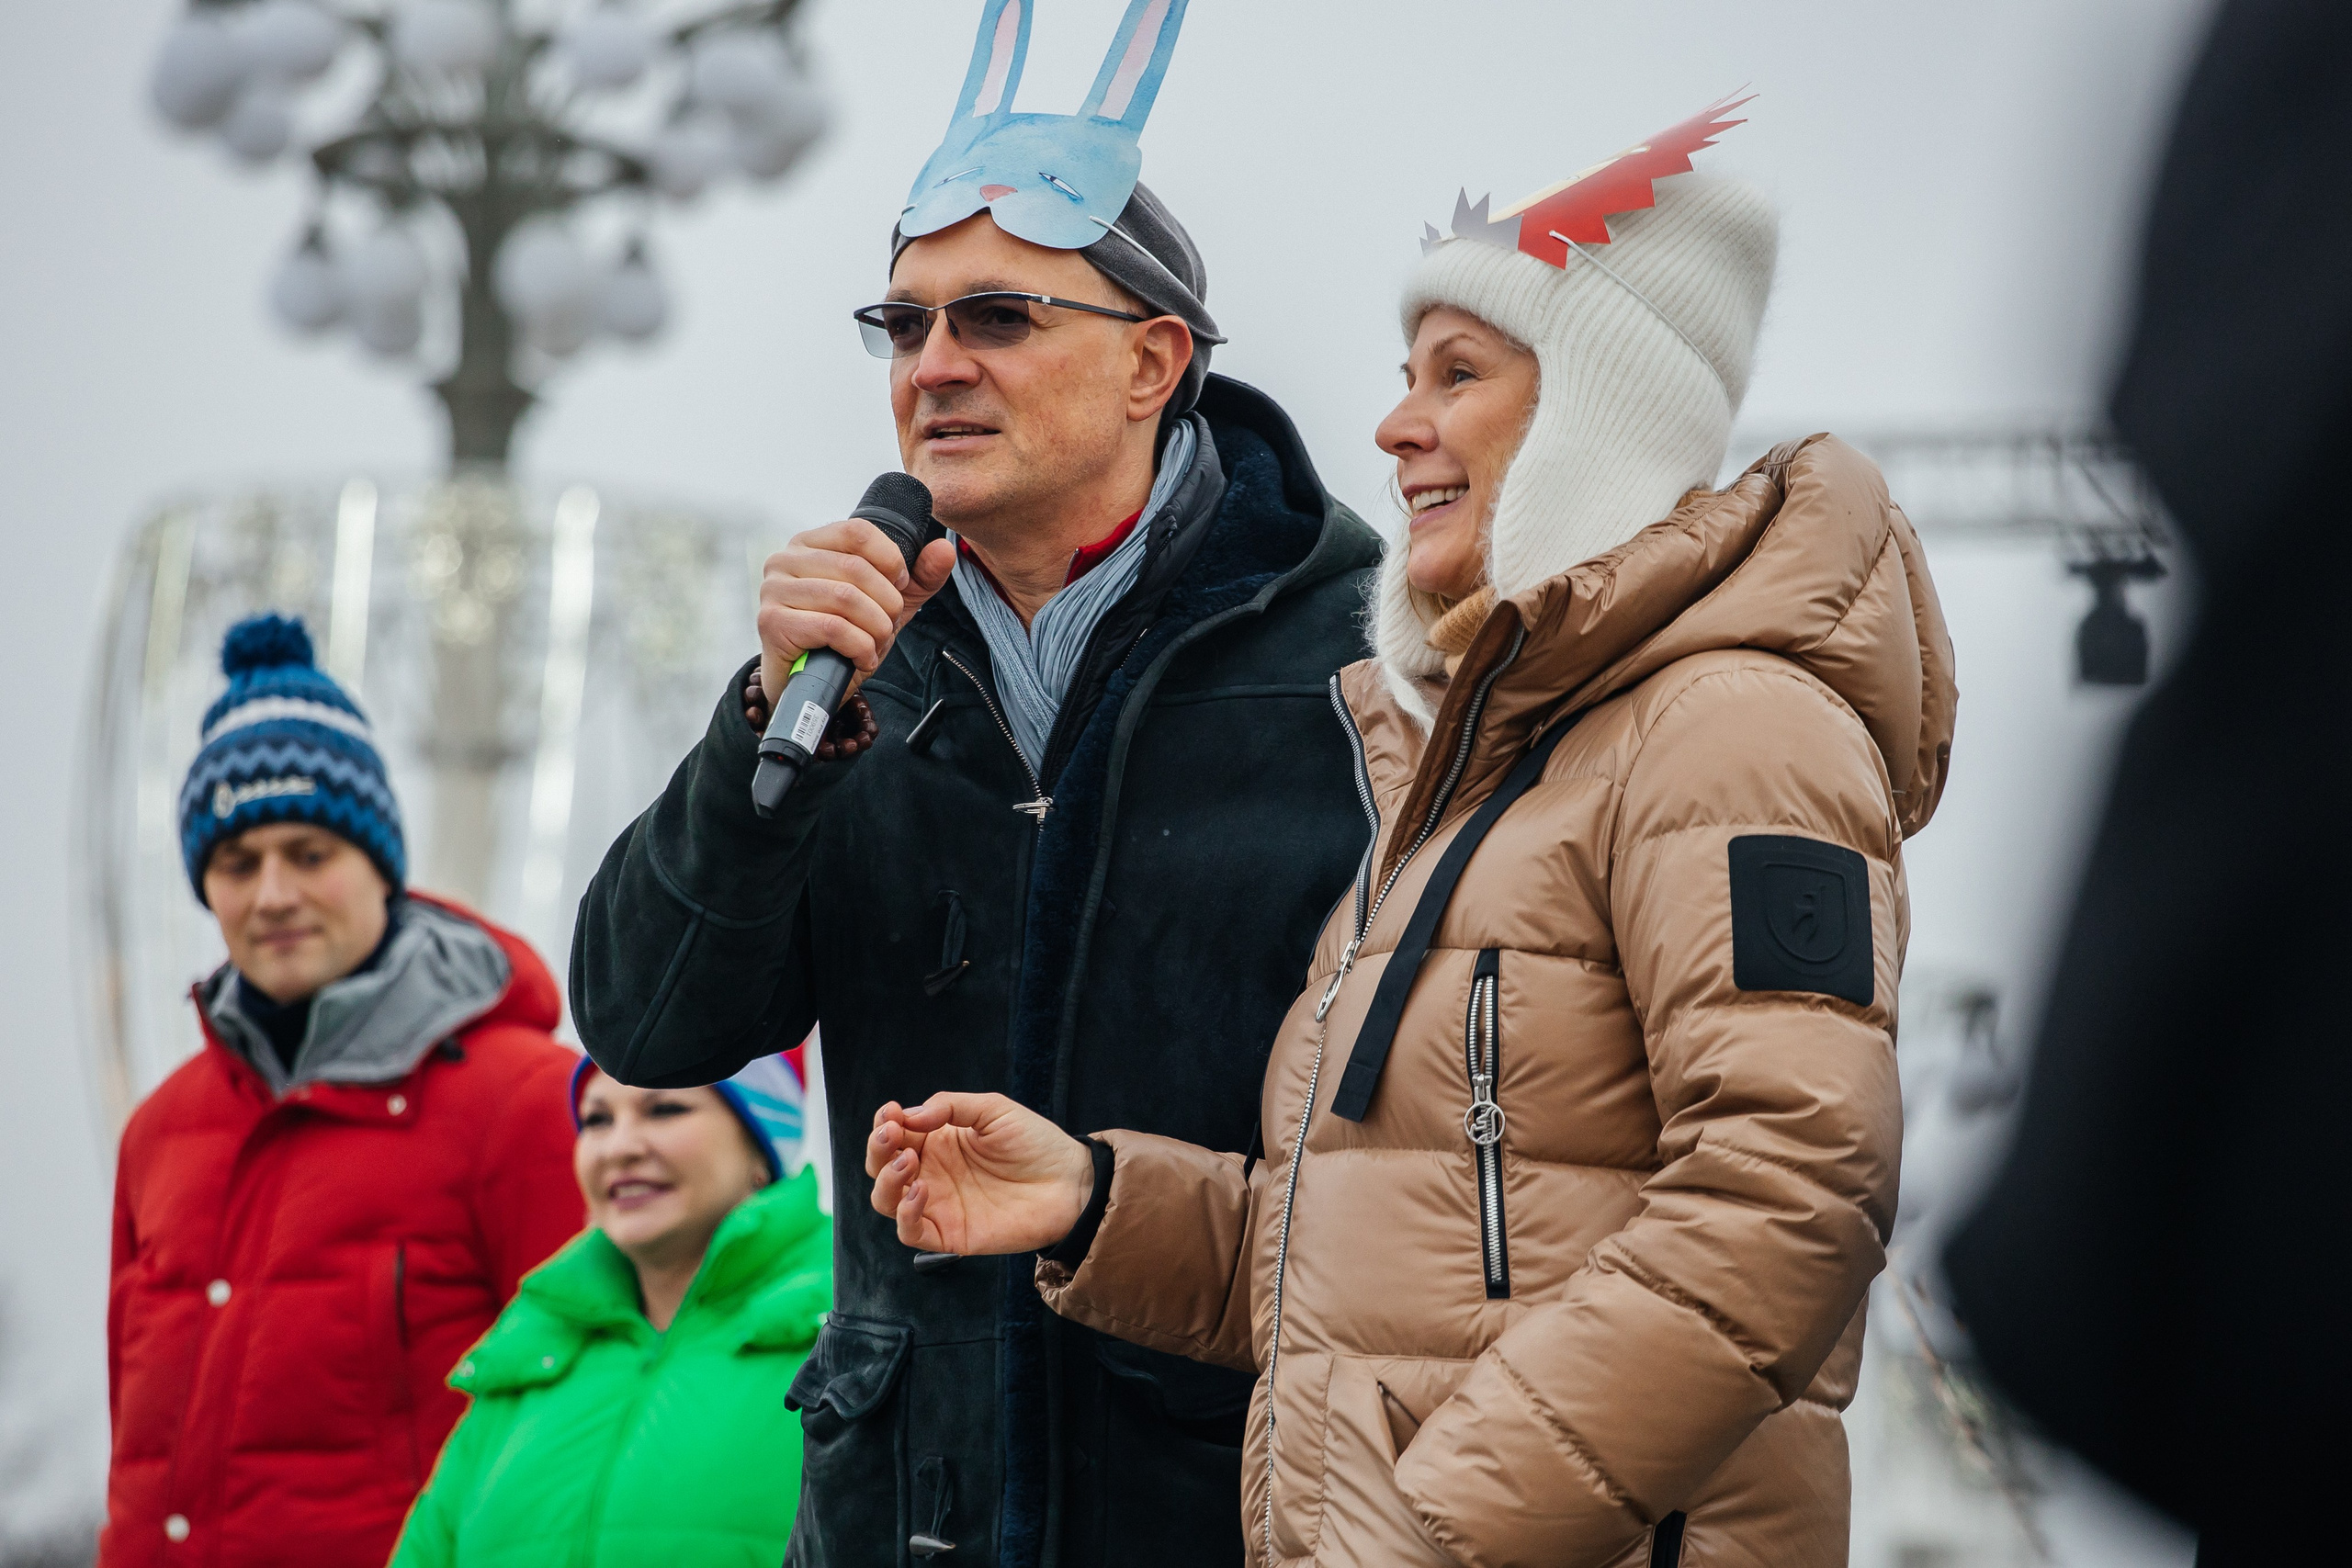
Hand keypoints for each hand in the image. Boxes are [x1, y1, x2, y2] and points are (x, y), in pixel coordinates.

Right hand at [757, 521, 957, 703]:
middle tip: (887, 627)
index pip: (858, 531)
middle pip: (856, 568)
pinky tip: (860, 659)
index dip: (890, 561)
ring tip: (875, 645)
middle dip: (886, 604)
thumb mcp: (888, 603)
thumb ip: (919, 576)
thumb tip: (944, 549)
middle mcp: (785, 560)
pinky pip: (832, 627)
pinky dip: (859, 647)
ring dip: (875, 629)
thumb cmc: (844, 639)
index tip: (898, 589)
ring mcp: (773, 590)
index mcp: (810, 544)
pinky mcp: (771, 622)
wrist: (811, 686)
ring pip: (846, 598)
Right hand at [866, 1093, 1094, 1254]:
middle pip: (881, 1166)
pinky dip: (905, 1214)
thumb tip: (908, 1116)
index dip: (884, 1123)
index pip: (895, 1134)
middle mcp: (932, 1173)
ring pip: (886, 1200)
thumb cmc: (1035, 1143)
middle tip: (892, 1135)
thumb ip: (949, 1106)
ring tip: (907, 1161)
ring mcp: (938, 1204)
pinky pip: (910, 1232)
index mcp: (938, 1141)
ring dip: (886, 1180)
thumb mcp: (993, 1110)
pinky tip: (921, 1192)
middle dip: (877, 1149)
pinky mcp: (950, 1234)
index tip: (891, 1113)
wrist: (1070, 1182)